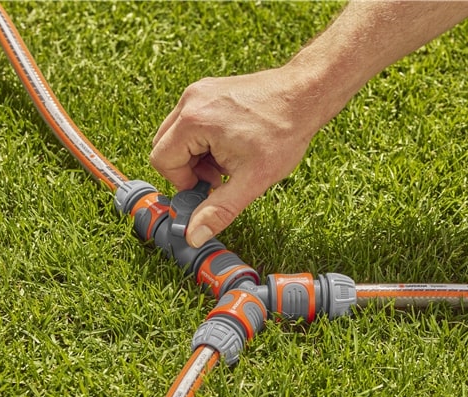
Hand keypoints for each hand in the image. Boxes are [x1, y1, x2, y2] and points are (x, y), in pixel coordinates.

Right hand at [149, 68, 320, 246]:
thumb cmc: (283, 133)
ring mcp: (200, 92)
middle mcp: (191, 101)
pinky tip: (232, 145)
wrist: (305, 96)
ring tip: (229, 161)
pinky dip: (204, 139)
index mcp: (194, 120)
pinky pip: (191, 121)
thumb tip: (193, 235)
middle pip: (164, 146)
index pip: (162, 160)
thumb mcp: (252, 180)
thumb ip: (219, 210)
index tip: (210, 187)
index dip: (182, 182)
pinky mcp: (209, 90)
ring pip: (177, 134)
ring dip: (196, 155)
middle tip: (220, 176)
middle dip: (188, 168)